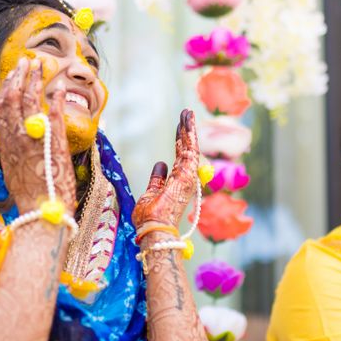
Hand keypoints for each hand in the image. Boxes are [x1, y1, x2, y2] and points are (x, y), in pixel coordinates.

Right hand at [0, 58, 76, 214]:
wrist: (41, 212)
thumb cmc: (31, 197)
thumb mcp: (14, 171)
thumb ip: (16, 152)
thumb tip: (18, 143)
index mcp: (6, 145)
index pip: (1, 109)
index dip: (6, 89)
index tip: (12, 76)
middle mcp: (16, 138)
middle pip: (12, 99)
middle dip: (18, 77)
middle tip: (25, 61)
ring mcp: (33, 139)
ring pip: (29, 101)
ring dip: (34, 80)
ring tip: (39, 65)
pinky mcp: (52, 143)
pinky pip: (53, 114)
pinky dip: (56, 98)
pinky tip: (60, 87)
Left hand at [133, 109, 199, 235]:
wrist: (153, 228)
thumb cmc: (150, 217)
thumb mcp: (151, 193)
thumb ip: (157, 179)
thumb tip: (160, 164)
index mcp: (177, 183)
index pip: (180, 157)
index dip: (180, 141)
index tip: (179, 128)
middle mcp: (185, 178)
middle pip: (187, 150)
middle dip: (186, 131)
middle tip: (186, 114)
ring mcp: (188, 176)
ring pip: (190, 147)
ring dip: (189, 129)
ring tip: (187, 113)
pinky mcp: (187, 173)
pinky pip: (190, 149)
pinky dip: (190, 134)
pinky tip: (188, 121)